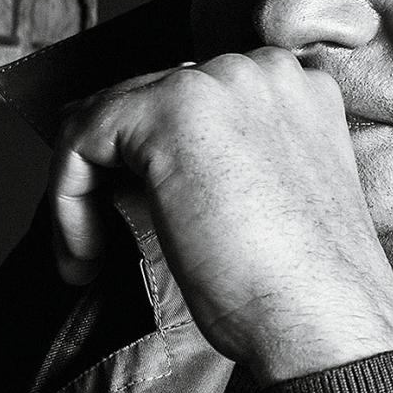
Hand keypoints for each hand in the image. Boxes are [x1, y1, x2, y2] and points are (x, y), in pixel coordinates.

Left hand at [49, 49, 392, 381]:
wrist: (324, 321)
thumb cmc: (308, 289)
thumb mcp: (277, 199)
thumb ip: (233, 160)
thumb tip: (150, 163)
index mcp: (301, 90)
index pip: (200, 98)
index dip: (155, 156)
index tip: (139, 213)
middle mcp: (264, 71)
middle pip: (150, 99)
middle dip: (116, 170)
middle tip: (103, 238)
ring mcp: (217, 83)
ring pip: (109, 118)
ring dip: (86, 188)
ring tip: (91, 255)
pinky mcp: (168, 112)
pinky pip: (82, 140)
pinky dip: (68, 201)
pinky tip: (86, 255)